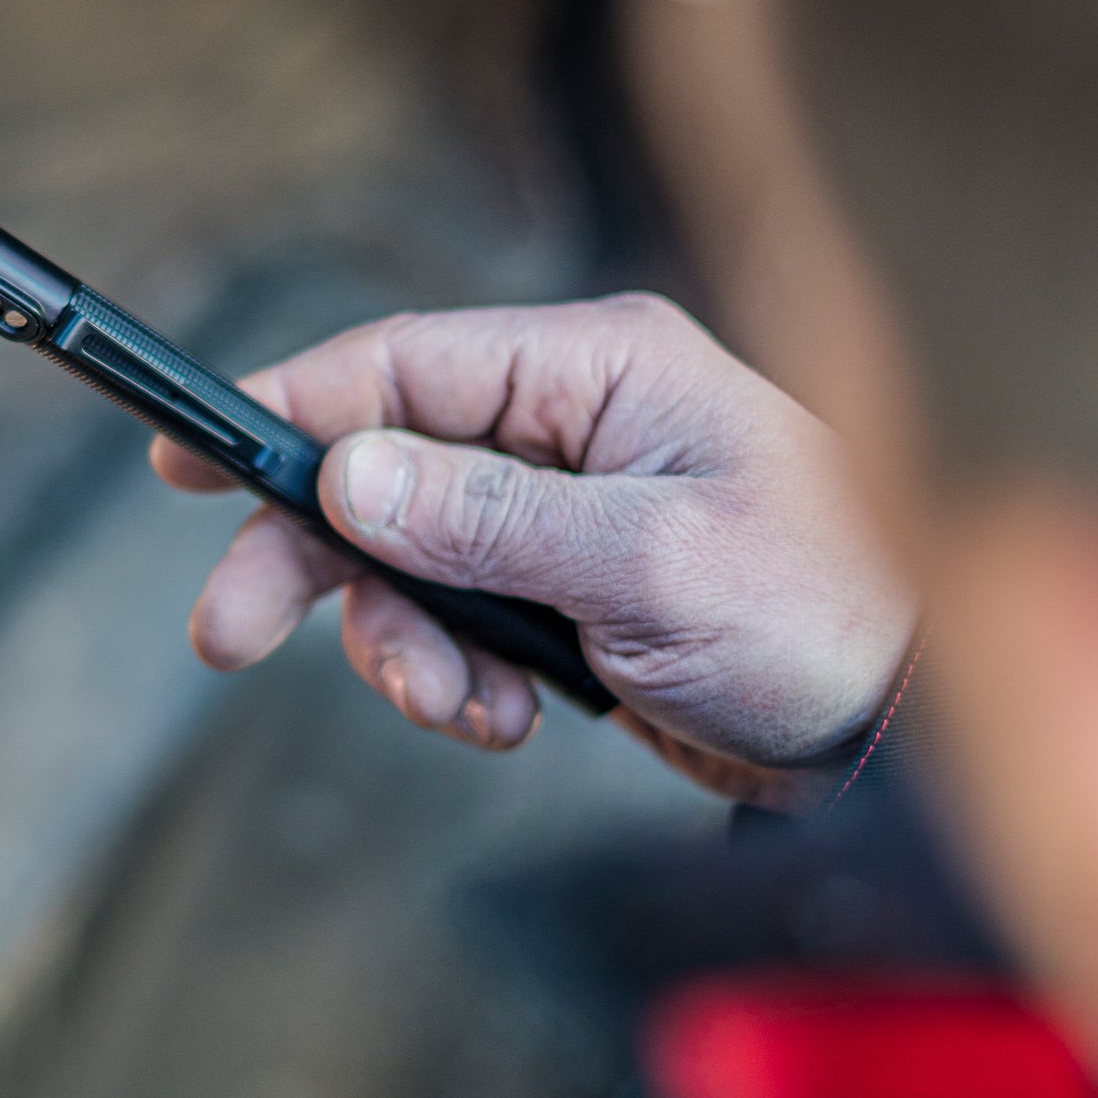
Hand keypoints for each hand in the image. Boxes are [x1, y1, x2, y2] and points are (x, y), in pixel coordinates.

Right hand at [151, 296, 914, 802]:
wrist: (907, 731)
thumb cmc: (826, 613)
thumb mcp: (647, 563)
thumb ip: (486, 519)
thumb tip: (347, 476)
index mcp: (595, 373)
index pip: (400, 366)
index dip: (285, 407)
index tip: (190, 453)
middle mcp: (566, 429)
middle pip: (378, 472)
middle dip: (310, 561)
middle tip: (229, 632)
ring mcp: (560, 513)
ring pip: (405, 565)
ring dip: (405, 647)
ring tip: (464, 706)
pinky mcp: (562, 591)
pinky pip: (456, 626)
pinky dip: (459, 681)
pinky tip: (511, 715)